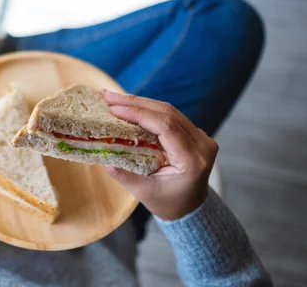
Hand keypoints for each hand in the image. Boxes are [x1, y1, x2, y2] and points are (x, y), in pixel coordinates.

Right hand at [102, 91, 218, 220]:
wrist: (190, 208)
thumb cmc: (168, 203)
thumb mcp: (145, 193)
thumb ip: (125, 176)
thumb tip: (104, 158)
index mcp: (193, 160)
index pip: (166, 127)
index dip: (139, 114)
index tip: (114, 109)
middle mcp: (202, 144)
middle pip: (168, 113)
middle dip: (135, 103)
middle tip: (108, 97)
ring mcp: (201, 136)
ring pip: (168, 110)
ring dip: (140, 103)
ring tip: (114, 98)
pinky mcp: (194, 132)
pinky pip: (170, 115)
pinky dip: (148, 109)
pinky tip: (129, 105)